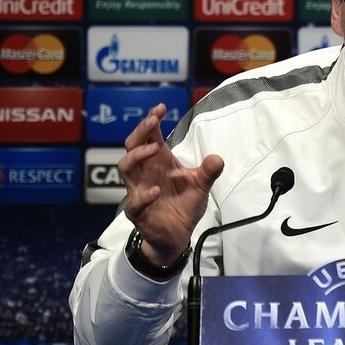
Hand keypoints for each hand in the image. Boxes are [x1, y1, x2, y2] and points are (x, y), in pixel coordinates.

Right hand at [119, 103, 223, 264]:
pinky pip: (134, 203)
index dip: (151, 121)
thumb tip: (218, 158)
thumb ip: (208, 172)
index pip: (149, 137)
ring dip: (137, 156)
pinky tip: (155, 190)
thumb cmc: (183, 206)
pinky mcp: (138, 212)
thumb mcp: (200, 186)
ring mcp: (138, 191)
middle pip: (132, 146)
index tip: (160, 107)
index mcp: (158, 163)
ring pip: (125, 168)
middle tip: (153, 120)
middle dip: (141, 131)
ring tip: (154, 149)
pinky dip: (143, 196)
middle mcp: (145, 173)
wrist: (177, 237)